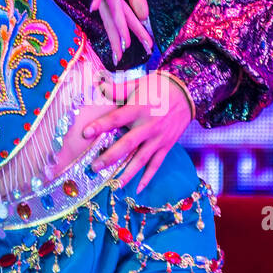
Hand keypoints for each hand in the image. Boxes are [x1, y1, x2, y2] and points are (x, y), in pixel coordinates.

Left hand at [83, 70, 191, 190]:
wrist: (187, 93)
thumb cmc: (158, 86)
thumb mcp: (138, 83)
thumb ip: (117, 89)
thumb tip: (97, 84)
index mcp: (139, 108)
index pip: (117, 118)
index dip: (101, 125)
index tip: (85, 133)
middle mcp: (149, 125)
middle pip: (127, 144)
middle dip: (110, 157)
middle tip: (94, 167)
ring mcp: (159, 138)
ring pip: (141, 159)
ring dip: (126, 173)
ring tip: (113, 184)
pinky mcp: (167, 146)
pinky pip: (156, 164)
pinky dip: (147, 178)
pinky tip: (137, 189)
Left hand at [90, 0, 151, 67]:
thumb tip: (145, 18)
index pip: (118, 20)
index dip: (121, 37)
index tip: (125, 56)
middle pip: (112, 19)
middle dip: (118, 39)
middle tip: (121, 59)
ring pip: (113, 8)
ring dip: (120, 26)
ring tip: (125, 44)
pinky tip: (93, 7)